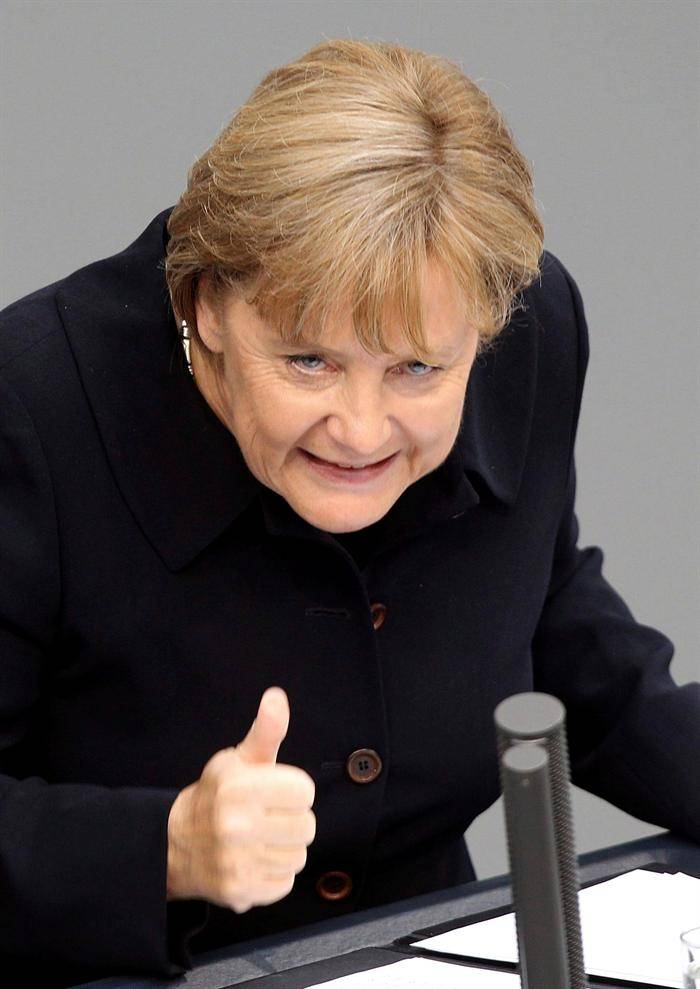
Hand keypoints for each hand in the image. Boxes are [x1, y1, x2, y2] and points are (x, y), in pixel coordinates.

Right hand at [166, 686, 315, 912]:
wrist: (174, 844)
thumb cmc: (217, 796)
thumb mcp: (238, 759)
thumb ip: (266, 731)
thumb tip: (276, 696)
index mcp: (239, 787)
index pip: (305, 792)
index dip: (293, 790)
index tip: (275, 792)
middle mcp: (236, 826)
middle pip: (307, 826)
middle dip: (292, 820)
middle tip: (268, 817)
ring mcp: (237, 863)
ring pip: (299, 856)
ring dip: (285, 848)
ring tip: (261, 839)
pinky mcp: (239, 892)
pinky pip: (285, 883)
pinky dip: (275, 874)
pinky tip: (255, 860)